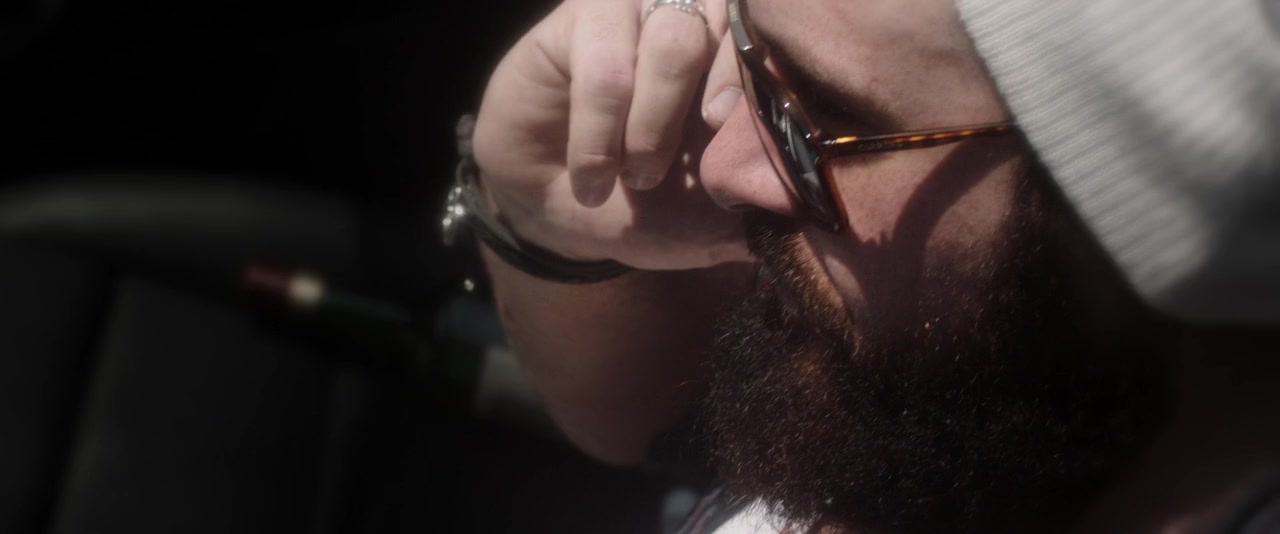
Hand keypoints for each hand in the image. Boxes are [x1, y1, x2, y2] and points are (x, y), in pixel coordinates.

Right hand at [472, 0, 750, 270]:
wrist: (559, 211)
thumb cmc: (649, 206)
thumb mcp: (714, 222)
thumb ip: (765, 212)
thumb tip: (817, 224)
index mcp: (743, 55)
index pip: (773, 36)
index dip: (763, 77)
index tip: (731, 132)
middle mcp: (700, 16)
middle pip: (726, 25)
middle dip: (704, 106)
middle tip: (674, 172)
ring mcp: (643, 9)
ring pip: (672, 40)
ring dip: (652, 126)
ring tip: (634, 180)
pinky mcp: (585, 16)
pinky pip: (604, 64)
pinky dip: (601, 132)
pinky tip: (594, 179)